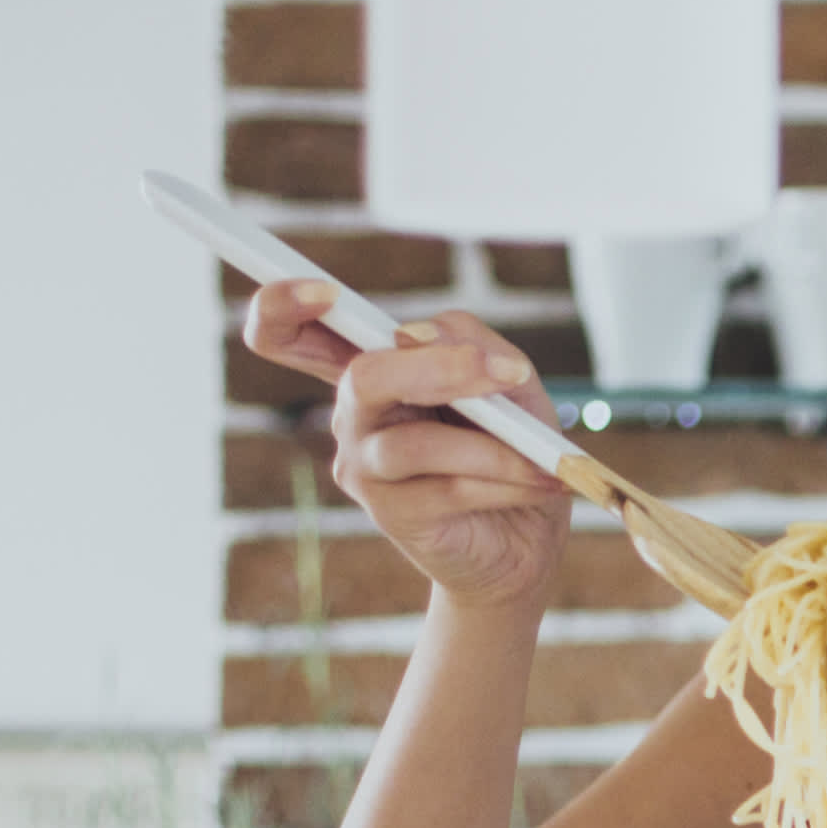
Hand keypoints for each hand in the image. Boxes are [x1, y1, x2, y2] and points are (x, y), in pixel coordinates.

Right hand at [246, 287, 569, 609]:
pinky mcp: (390, 513)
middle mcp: (354, 412)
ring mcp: (363, 464)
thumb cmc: (513, 444)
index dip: (283, 306)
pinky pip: (447, 487)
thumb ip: (469, 341)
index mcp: (374, 366)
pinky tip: (543, 482)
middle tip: (509, 372)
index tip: (324, 291)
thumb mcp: (509, 380)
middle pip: (362, 377)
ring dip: (495, 448)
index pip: (292, 332)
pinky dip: (506, 481)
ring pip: (416, 444)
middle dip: (436, 369)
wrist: (527, 535)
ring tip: (543, 458)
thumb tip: (417, 333)